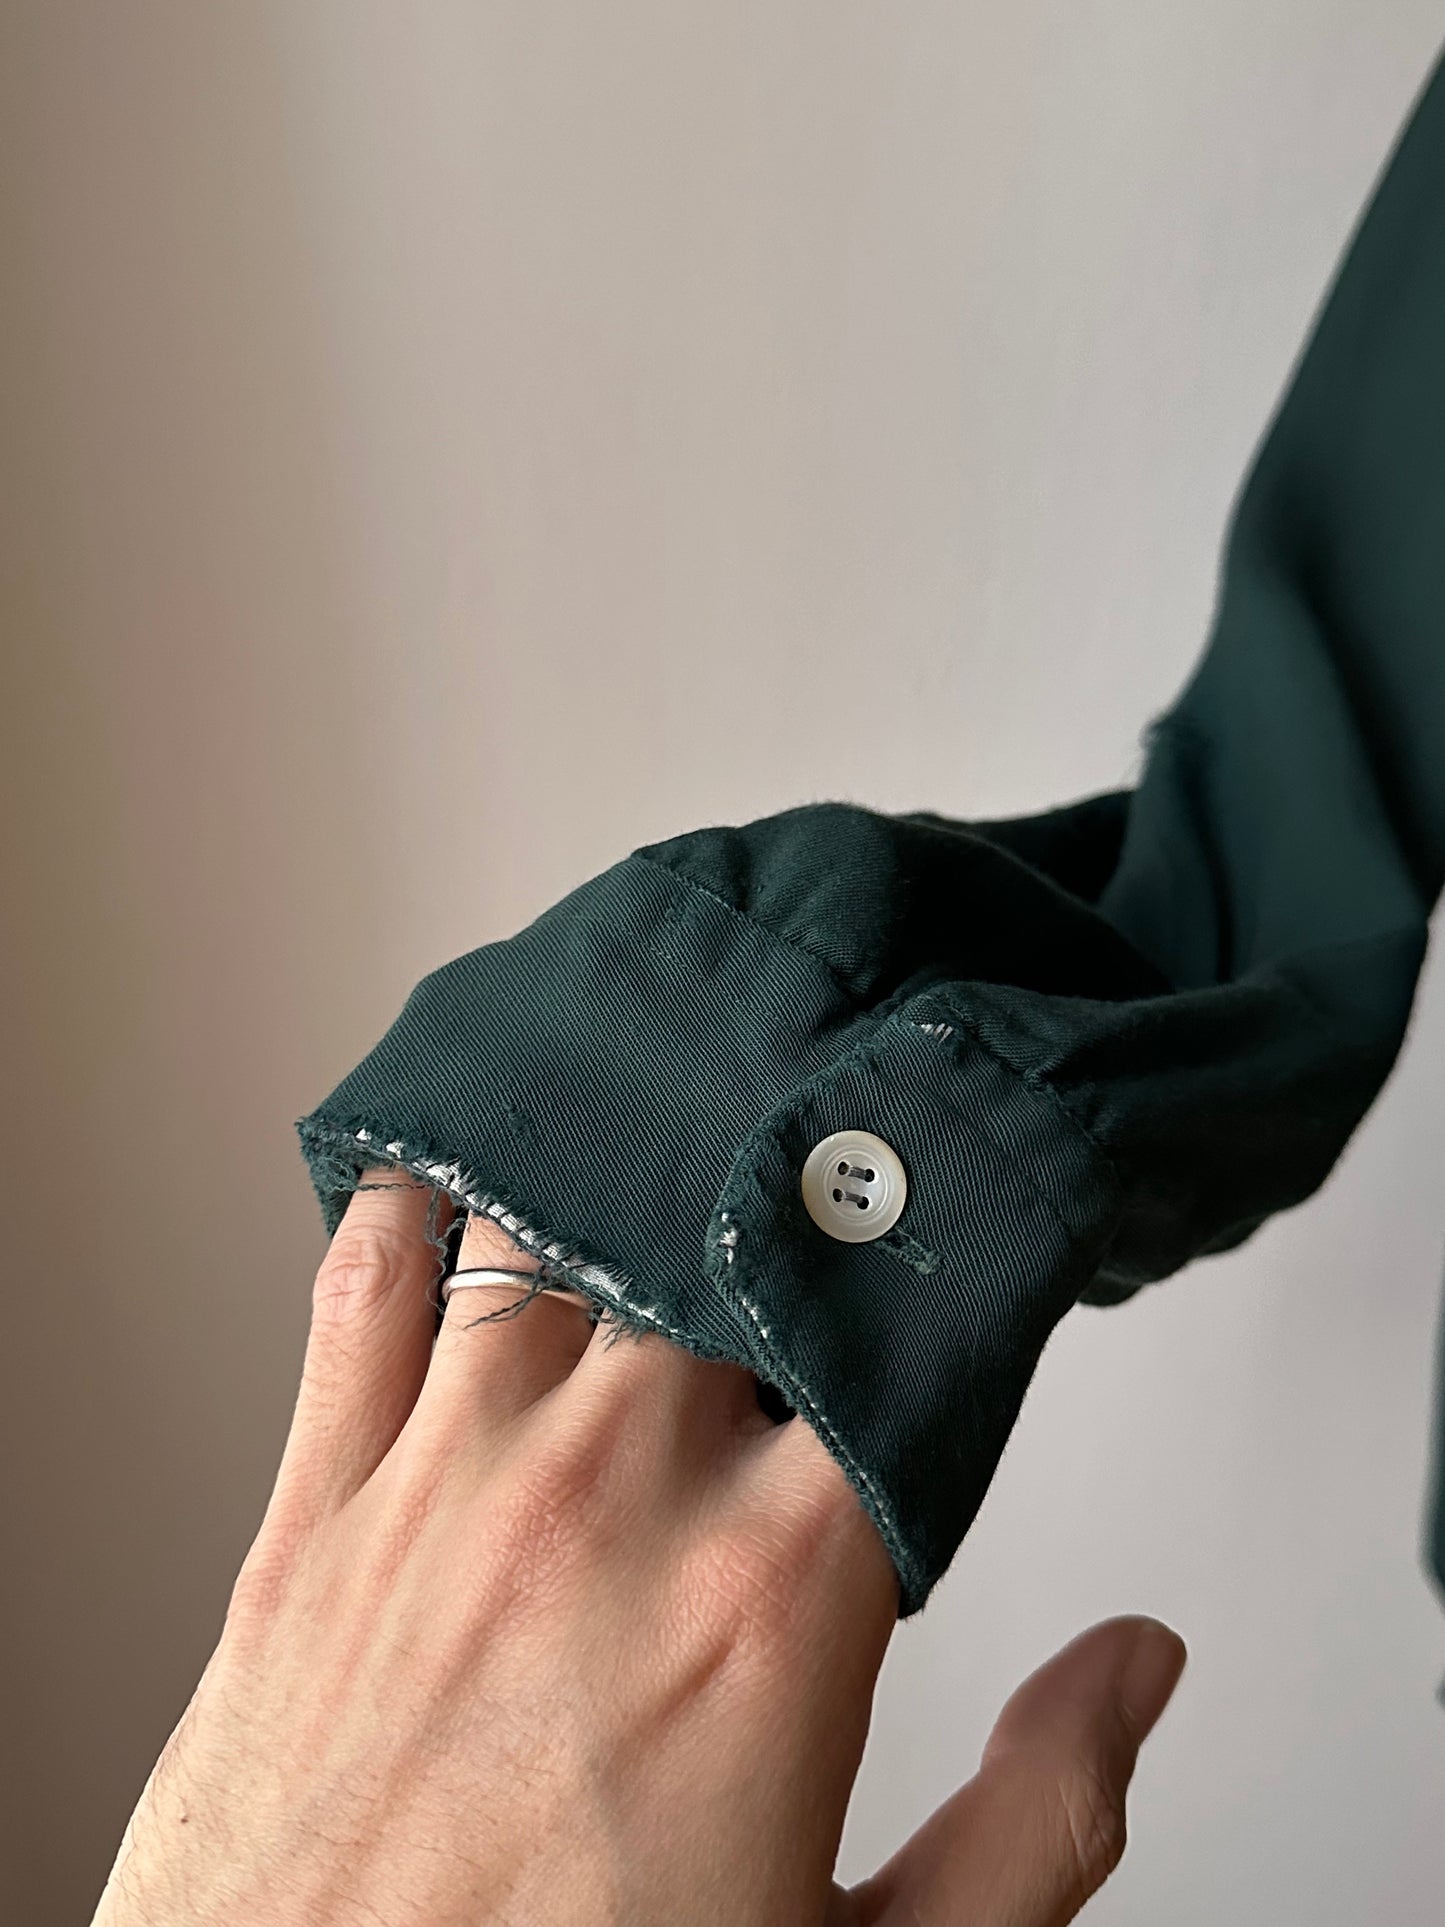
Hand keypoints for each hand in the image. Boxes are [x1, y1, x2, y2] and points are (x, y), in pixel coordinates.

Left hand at [93, 1165, 1185, 1926]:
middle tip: (807, 1235)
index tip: (946, 1274)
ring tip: (659, 1176)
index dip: (933, 1284)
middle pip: (731, 1251)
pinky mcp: (312, 1505)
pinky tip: (462, 1186)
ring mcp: (445, 1479)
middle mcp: (607, 1492)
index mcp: (770, 1591)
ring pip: (555, 1226)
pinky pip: (364, 1280)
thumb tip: (1136, 1666)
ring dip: (616, 1186)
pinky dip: (415, 1201)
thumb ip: (1036, 1814)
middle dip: (784, 1233)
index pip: (896, 1335)